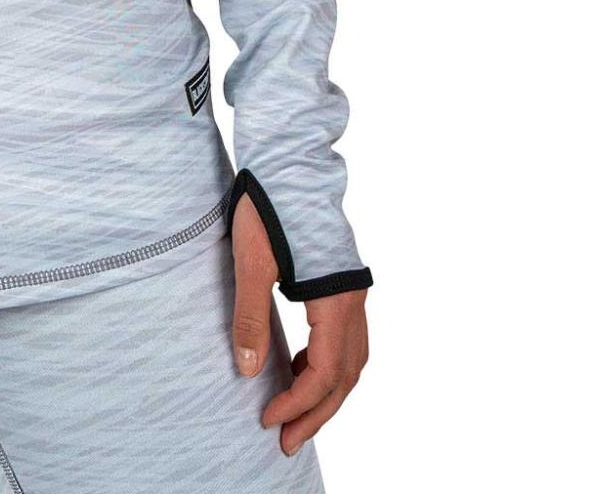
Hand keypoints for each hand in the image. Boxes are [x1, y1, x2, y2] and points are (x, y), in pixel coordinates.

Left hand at [230, 191, 368, 455]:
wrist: (288, 160)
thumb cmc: (268, 205)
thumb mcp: (251, 261)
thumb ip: (250, 316)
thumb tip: (249, 370)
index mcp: (335, 298)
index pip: (325, 372)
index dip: (298, 404)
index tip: (268, 420)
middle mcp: (353, 299)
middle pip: (346, 376)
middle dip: (318, 413)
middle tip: (288, 442)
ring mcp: (352, 290)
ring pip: (352, 360)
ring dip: (327, 393)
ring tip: (297, 415)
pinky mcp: (343, 281)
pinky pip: (346, 338)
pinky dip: (329, 364)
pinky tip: (301, 368)